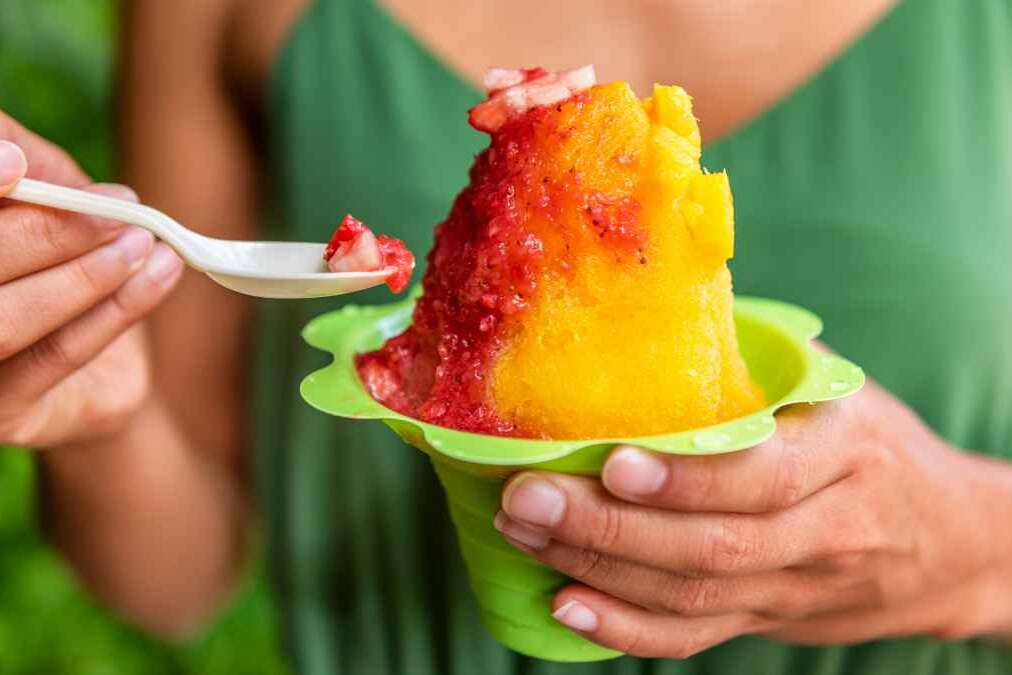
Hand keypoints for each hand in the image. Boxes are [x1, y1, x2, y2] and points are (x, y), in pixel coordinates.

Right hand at [0, 114, 183, 447]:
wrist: (101, 381)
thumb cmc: (68, 274)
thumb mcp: (57, 210)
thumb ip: (41, 178)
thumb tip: (17, 149)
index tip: (15, 161)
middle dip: (47, 231)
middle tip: (119, 209)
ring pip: (7, 319)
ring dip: (82, 276)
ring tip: (142, 243)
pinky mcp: (0, 413)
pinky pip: (56, 357)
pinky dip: (114, 311)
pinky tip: (158, 275)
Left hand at [495, 381, 1011, 657]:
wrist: (950, 542)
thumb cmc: (875, 446)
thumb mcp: (838, 392)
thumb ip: (762, 365)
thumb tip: (655, 311)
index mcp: (844, 453)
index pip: (763, 478)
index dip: (686, 479)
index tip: (611, 462)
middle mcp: (827, 530)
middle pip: (713, 546)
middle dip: (608, 528)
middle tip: (526, 499)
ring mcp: (797, 588)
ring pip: (694, 597)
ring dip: (599, 570)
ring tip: (524, 535)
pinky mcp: (769, 620)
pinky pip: (697, 638)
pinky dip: (626, 630)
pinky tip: (566, 604)